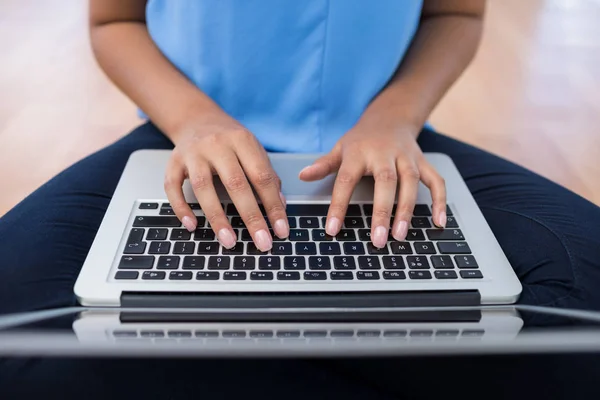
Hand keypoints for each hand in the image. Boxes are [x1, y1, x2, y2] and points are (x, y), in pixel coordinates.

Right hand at [164, 112, 288, 251]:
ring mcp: (193, 153)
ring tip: (229, 241)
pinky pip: (173, 187)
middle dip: (251, 217)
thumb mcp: (253, 149)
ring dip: (217, 217)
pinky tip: (192, 226)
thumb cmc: (230, 140)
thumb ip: (267, 174)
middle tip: (262, 243)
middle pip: (235, 183)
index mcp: (242, 140)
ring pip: (203, 187)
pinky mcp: (173, 162)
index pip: (262, 176)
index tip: (281, 230)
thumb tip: (280, 205)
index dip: (273, 205)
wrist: (197, 119)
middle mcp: (217, 145)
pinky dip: (181, 208)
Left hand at [299, 123, 446, 247]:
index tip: (332, 229)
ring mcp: (407, 157)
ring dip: (407, 210)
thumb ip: (323, 165)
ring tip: (400, 236)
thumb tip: (302, 175)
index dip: (339, 206)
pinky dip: (440, 201)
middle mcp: (384, 154)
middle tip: (377, 239)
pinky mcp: (423, 162)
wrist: (390, 117)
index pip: (346, 180)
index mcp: (359, 153)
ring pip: (411, 183)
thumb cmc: (361, 140)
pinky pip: (436, 181)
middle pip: (386, 182)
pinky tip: (438, 222)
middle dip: (382, 212)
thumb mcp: (339, 149)